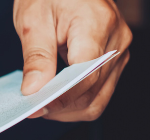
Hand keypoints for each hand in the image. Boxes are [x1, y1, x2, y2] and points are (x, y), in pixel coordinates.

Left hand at [14, 0, 131, 121]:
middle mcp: (117, 40)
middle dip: (60, 106)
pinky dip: (75, 101)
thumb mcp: (33, 19)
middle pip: (91, 92)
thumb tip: (33, 91)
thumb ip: (36, 57)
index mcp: (98, 24)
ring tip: (41, 102)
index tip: (34, 107)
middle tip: (30, 106)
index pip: (84, 76)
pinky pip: (98, 92)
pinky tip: (55, 96)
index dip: (59, 98)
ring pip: (97, 99)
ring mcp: (119, 52)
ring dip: (68, 109)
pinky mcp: (114, 60)